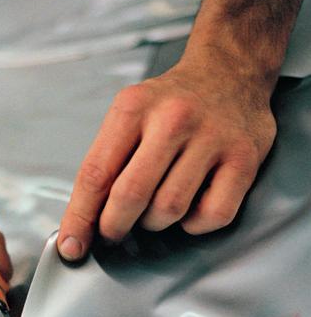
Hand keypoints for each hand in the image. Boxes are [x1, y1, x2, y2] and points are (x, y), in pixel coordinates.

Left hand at [57, 56, 276, 259]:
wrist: (230, 71)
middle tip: (113, 232)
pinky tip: (191, 207)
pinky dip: (195, 224)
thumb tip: (80, 226)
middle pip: (130, 196)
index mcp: (134, 107)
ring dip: (155, 223)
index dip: (80, 218)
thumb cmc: (171, 105)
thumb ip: (105, 165)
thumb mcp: (129, 116)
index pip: (96, 174)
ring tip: (155, 208)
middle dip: (114, 226)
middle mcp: (174, 118)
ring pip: (169, 210)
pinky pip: (211, 216)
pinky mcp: (244, 159)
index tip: (72, 246)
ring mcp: (212, 138)